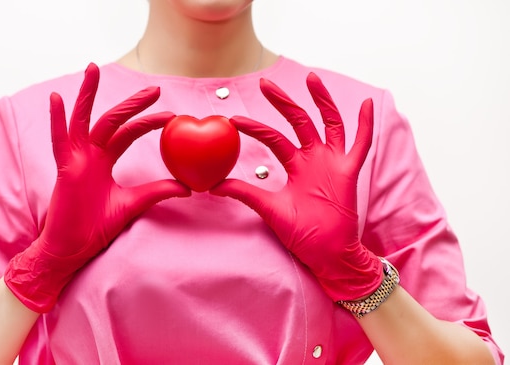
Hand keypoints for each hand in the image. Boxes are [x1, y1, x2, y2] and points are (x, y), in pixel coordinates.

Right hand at [5, 63, 189, 312]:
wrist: (72, 250)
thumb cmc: (95, 228)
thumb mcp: (133, 205)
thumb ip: (156, 191)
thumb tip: (189, 187)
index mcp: (104, 162)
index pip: (128, 134)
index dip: (148, 123)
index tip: (172, 115)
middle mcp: (89, 155)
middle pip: (112, 121)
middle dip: (132, 104)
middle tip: (154, 88)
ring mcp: (75, 159)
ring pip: (83, 120)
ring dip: (87, 94)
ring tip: (93, 68)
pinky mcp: (64, 169)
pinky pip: (59, 140)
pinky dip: (57, 120)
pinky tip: (57, 99)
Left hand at [211, 73, 381, 301]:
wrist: (328, 255)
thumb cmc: (303, 234)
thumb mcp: (269, 209)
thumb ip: (245, 193)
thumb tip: (214, 185)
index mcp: (296, 166)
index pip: (274, 138)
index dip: (255, 128)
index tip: (234, 119)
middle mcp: (315, 160)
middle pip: (299, 122)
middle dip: (283, 102)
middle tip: (265, 83)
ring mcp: (334, 163)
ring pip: (330, 124)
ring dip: (322, 101)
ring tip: (311, 78)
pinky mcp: (350, 172)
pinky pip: (361, 144)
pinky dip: (364, 125)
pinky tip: (364, 104)